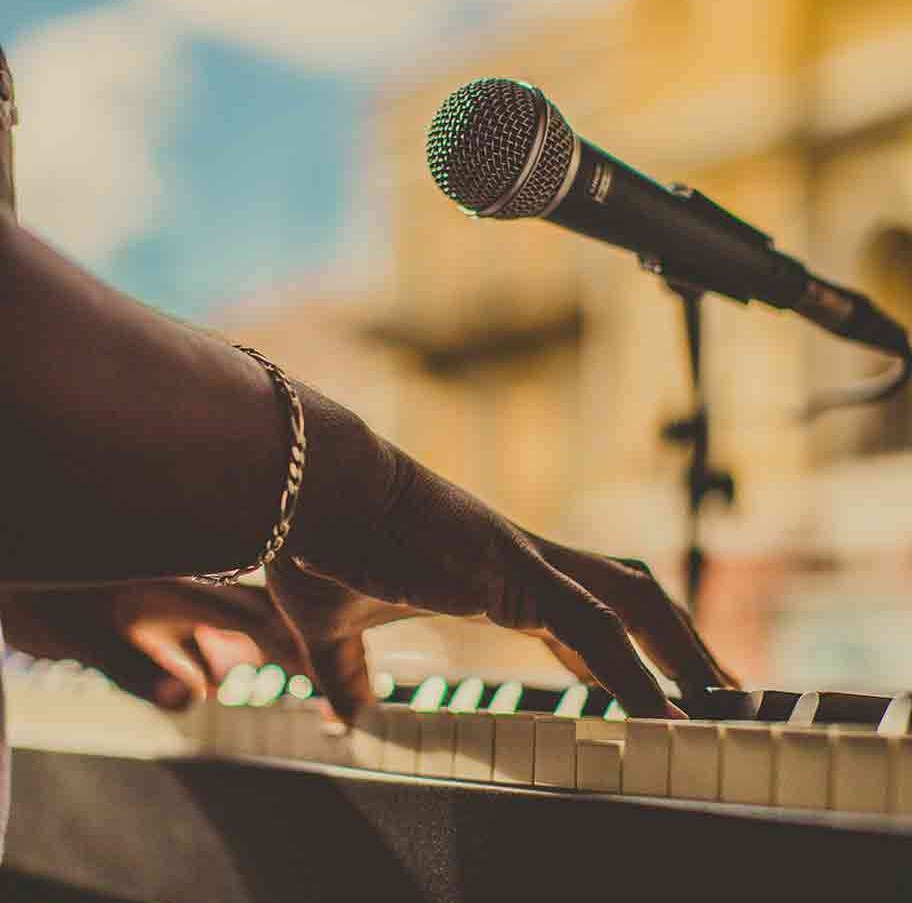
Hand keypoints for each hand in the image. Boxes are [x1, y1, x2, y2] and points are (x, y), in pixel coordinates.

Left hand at [0, 580, 302, 707]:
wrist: (21, 556)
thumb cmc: (50, 600)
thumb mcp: (90, 637)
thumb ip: (139, 670)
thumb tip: (191, 701)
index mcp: (186, 592)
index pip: (257, 616)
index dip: (296, 641)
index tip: (326, 667)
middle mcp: (187, 594)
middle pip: (256, 616)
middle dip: (289, 644)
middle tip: (319, 675)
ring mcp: (170, 604)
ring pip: (229, 626)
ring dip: (253, 651)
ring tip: (280, 676)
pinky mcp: (150, 616)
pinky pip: (195, 639)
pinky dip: (211, 661)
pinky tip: (208, 683)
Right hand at [278, 384, 736, 718]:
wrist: (309, 492)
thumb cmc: (323, 546)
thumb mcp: (334, 632)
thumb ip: (348, 674)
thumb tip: (344, 716)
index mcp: (497, 577)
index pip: (586, 617)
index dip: (630, 653)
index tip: (663, 689)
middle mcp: (526, 563)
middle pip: (632, 599)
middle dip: (682, 644)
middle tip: (725, 690)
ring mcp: (526, 561)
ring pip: (633, 603)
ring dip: (683, 651)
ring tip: (726, 701)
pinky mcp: (513, 569)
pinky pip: (593, 628)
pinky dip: (634, 673)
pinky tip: (663, 718)